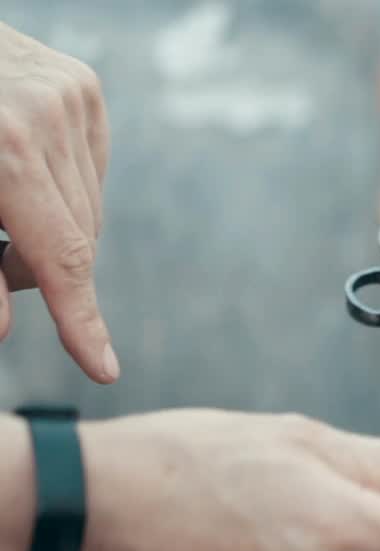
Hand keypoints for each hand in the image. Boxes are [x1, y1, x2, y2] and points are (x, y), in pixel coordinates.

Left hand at [0, 21, 114, 382]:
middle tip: (0, 264)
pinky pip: (91, 167)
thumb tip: (1, 329)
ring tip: (6, 210)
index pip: (62, 258)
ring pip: (89, 206)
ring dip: (54, 228)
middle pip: (78, 235)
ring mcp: (71, 97)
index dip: (80, 320)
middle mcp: (49, 118)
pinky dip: (62, 187)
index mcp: (6, 150)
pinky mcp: (82, 87)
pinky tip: (23, 169)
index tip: (104, 369)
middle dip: (41, 266)